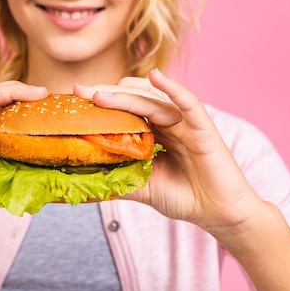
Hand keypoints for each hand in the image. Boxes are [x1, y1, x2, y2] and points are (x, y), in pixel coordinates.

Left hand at [74, 69, 264, 235]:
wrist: (218, 213)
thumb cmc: (183, 196)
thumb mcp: (141, 187)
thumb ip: (115, 181)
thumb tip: (79, 186)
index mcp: (152, 131)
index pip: (122, 110)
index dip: (99, 104)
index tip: (72, 101)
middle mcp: (167, 121)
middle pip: (133, 100)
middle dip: (105, 94)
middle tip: (78, 91)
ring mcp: (185, 122)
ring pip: (153, 101)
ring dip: (126, 95)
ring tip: (100, 94)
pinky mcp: (204, 128)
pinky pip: (188, 104)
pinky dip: (174, 89)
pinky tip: (156, 78)